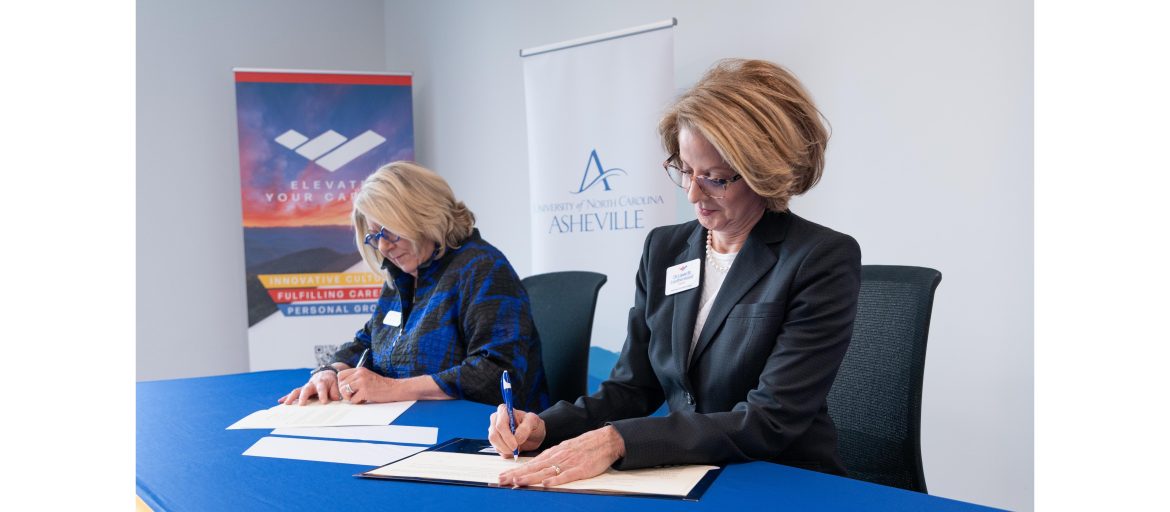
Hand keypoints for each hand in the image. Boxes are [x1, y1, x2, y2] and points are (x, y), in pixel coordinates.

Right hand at [278, 369, 339, 404]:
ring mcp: (305, 387)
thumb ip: (335, 391)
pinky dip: (286, 397)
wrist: (325, 373)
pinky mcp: (301, 390)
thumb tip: (335, 398)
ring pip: (297, 391)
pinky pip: (293, 394)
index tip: (324, 402)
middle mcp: (311, 384)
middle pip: (306, 389)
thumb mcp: (336, 384)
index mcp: (321, 382)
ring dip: (291, 397)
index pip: (322, 388)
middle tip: (301, 404)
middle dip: (303, 396)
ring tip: (286, 404)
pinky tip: (281, 401)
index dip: (323, 394)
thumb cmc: (331, 381)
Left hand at [337, 367, 396, 402]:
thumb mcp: (367, 376)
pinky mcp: (365, 391)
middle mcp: (360, 374)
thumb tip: (342, 385)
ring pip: (344, 391)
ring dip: (349, 397)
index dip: (341, 383)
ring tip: (358, 397)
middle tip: (352, 395)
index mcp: (359, 370)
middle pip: (341, 384)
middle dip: (344, 392)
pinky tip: (364, 399)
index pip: (340, 375)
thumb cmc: (380, 385)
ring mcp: (362, 382)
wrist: (393, 388)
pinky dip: (357, 402)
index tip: (347, 388)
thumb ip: (356, 378)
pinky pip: (353, 400)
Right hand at [487, 404, 544, 457]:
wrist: (534, 434)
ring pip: (494, 444)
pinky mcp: (495, 441)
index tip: (515, 445)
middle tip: (516, 450)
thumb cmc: (533, 424)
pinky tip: (515, 450)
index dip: (506, 436)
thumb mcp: (533, 421)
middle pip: (494, 436)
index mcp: (503, 410)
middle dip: (505, 446)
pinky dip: (507, 453)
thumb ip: (525, 428)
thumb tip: (516, 438)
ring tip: (518, 449)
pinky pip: (497, 450)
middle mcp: (496, 419)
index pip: (500, 425)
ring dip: (506, 450)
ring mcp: (494, 430)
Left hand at [498, 425, 625, 487]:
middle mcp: (557, 457)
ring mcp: (568, 463)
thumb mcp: (565, 449)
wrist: (605, 440)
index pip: (531, 463)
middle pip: (534, 468)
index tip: (503, 476)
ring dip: (530, 477)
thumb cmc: (585, 446)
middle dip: (516, 475)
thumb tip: (538, 467)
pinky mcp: (580, 469)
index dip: (516, 470)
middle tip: (502, 481)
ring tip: (517, 482)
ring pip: (545, 471)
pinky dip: (555, 480)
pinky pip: (566, 475)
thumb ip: (552, 458)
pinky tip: (546, 484)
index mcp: (553, 453)